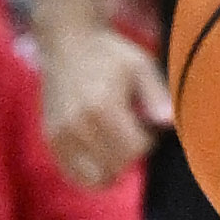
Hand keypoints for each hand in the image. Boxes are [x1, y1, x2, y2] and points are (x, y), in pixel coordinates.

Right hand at [39, 22, 166, 188]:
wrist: (67, 43)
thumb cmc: (109, 53)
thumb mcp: (140, 65)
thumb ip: (157, 95)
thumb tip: (168, 122)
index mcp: (103, 106)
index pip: (135, 149)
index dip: (148, 139)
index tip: (144, 121)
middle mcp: (78, 124)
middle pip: (117, 165)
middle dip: (130, 152)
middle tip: (129, 129)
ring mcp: (61, 134)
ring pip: (96, 176)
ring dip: (112, 166)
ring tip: (114, 142)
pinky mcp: (51, 139)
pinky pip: (74, 175)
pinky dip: (91, 173)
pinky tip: (99, 155)